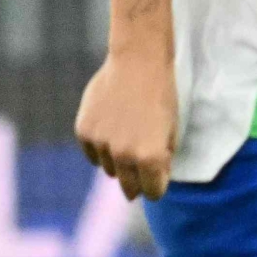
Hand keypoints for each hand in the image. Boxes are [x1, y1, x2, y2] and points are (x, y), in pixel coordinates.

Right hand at [76, 50, 179, 199]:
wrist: (138, 63)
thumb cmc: (161, 96)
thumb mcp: (172, 131)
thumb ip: (163, 159)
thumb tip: (153, 179)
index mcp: (150, 158)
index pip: (153, 192)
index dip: (157, 187)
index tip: (156, 181)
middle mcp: (124, 155)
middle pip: (129, 187)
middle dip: (138, 183)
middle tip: (141, 173)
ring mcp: (101, 144)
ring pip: (110, 170)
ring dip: (119, 163)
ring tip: (128, 139)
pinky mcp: (84, 131)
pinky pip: (92, 154)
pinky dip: (101, 150)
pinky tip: (110, 133)